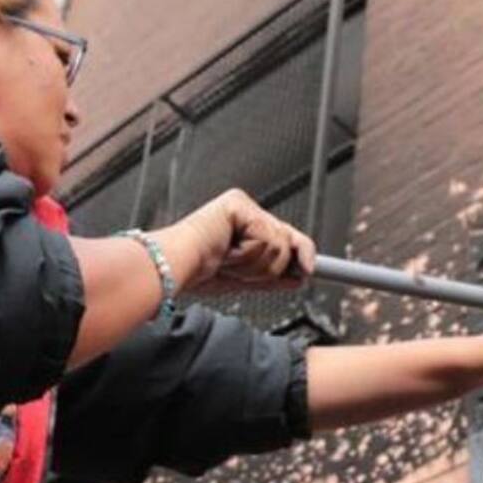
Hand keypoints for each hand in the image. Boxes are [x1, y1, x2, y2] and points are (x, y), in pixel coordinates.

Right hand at [167, 189, 315, 293]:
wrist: (172, 272)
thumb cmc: (197, 273)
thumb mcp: (246, 278)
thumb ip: (274, 276)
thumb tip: (301, 277)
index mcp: (245, 223)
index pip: (284, 237)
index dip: (301, 254)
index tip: (310, 270)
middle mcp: (245, 210)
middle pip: (287, 242)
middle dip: (268, 268)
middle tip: (235, 270)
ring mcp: (242, 205)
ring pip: (278, 246)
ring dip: (254, 266)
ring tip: (226, 262)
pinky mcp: (238, 204)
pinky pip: (266, 238)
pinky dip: (248, 256)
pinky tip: (225, 253)